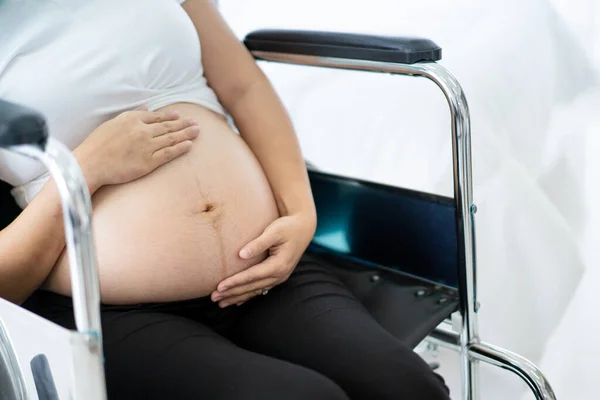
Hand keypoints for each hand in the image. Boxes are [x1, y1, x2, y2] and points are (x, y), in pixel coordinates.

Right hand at [74, 107, 198, 191]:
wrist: (91, 163)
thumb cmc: (97, 144)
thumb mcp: (113, 123)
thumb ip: (132, 115)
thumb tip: (147, 108)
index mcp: (132, 119)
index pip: (157, 117)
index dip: (170, 116)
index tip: (180, 115)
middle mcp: (142, 130)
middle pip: (168, 126)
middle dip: (183, 124)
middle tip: (195, 123)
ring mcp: (147, 146)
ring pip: (172, 138)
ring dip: (186, 134)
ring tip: (197, 131)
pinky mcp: (149, 161)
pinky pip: (169, 153)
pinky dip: (180, 148)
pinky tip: (190, 145)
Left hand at [211, 212, 316, 307]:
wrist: (303, 228)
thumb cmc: (287, 227)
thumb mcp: (274, 231)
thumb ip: (258, 243)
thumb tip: (241, 255)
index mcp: (278, 265)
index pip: (252, 276)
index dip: (235, 282)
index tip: (219, 286)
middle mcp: (280, 275)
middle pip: (252, 287)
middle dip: (232, 293)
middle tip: (214, 298)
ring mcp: (280, 277)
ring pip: (255, 291)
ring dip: (238, 297)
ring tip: (221, 303)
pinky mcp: (278, 276)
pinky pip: (261, 289)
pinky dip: (248, 295)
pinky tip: (237, 301)